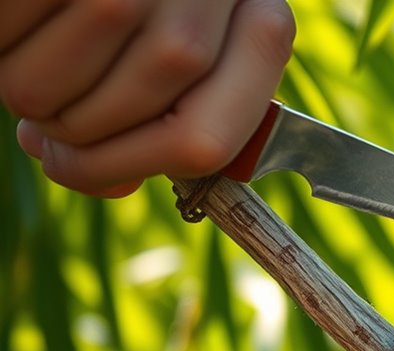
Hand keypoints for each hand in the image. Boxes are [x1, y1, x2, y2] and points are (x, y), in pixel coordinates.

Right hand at [1, 0, 294, 196]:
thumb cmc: (160, 0)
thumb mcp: (186, 51)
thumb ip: (168, 125)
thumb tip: (111, 184)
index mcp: (262, 28)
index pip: (202, 145)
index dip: (127, 169)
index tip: (77, 165)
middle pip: (124, 111)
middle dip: (68, 132)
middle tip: (43, 113)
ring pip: (55, 82)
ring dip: (25, 91)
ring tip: (26, 61)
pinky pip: (10, 30)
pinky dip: (0, 43)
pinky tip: (12, 25)